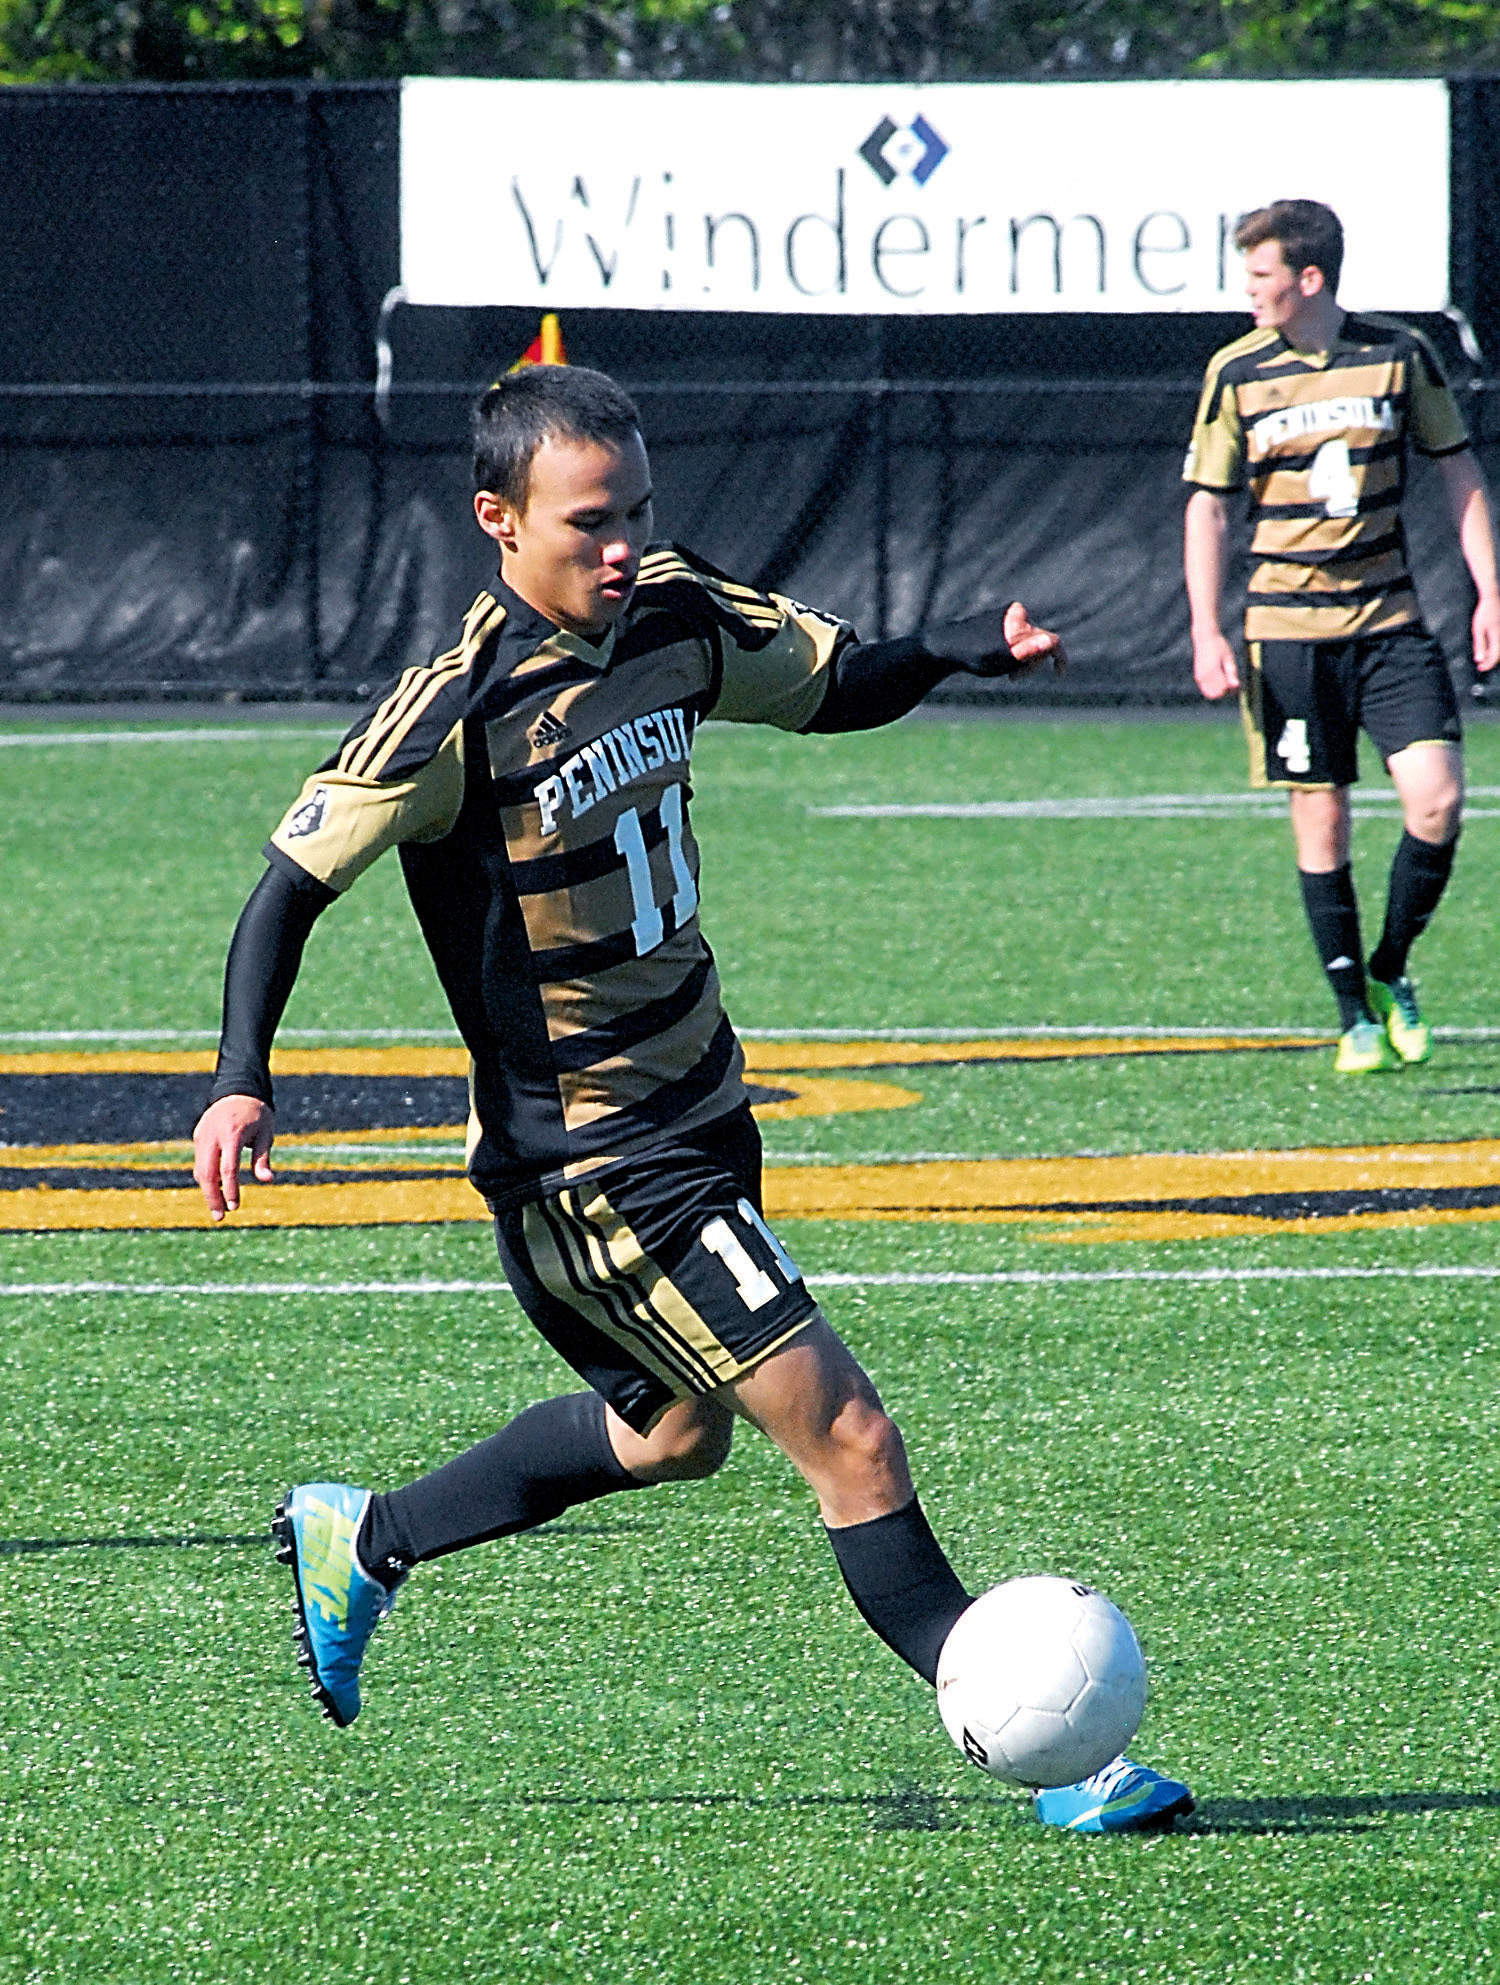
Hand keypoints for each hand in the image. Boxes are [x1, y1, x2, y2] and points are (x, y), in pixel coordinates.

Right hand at [192, 1095, 274, 1220]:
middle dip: (212, 1197)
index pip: (228, 1168)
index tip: (234, 1207)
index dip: (230, 1190)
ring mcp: (203, 1136)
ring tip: (217, 1209)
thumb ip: (263, 1158)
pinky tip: (214, 1191)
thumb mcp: (266, 1133)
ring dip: (207, 1191)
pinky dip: (205, 1178)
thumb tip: (267, 1180)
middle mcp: (213, 1136)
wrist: (238, 1091)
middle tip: (220, 1217)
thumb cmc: (258, 1115)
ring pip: (199, 1169)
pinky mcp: (198, 1137)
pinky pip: (199, 1161)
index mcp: (233, 1134)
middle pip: (207, 1173)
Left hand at [920, 599, 1066, 677]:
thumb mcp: (1002, 658)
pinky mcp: (1001, 621)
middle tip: (1012, 678)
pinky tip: (1000, 661)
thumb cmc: (974, 654)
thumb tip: (1051, 642)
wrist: (946, 645)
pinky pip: (1018, 639)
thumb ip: (1027, 651)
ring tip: (1003, 670)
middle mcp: (1018, 613)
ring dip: (1021, 659)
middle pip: (1040, 642)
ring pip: (1028, 642)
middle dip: (1031, 662)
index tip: (1058, 674)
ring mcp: (1009, 616)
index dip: (1059, 657)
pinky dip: (1014, 652)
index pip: (1052, 639)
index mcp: (1021, 620)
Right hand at [1192, 629, 1239, 699]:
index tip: (1237, 681)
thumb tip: (1236, 687)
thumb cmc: (1220, 646)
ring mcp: (1199, 678)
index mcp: (1212, 671)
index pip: (1223, 689)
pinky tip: (1219, 677)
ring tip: (1225, 678)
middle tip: (1231, 680)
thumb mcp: (1229, 658)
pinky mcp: (1198, 677)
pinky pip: (1206, 689)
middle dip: (1225, 691)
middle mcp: (1203, 676)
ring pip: (1210, 694)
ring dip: (1219, 690)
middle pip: (1216, 694)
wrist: (1205, 638)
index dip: (1232, 688)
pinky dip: (1213, 688)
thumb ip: (1232, 673)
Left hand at [1474, 593, 1499, 673]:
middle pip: (1499, 654)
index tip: (1480, 668)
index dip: (1488, 664)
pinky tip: (1487, 647)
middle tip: (1480, 665)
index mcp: (1498, 636)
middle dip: (1490, 661)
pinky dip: (1494, 647)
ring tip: (1483, 656)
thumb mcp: (1478, 629)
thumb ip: (1479, 645)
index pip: (1495, 656)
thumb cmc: (1484, 613)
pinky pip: (1499, 642)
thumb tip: (1479, 660)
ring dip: (1492, 654)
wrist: (1492, 598)